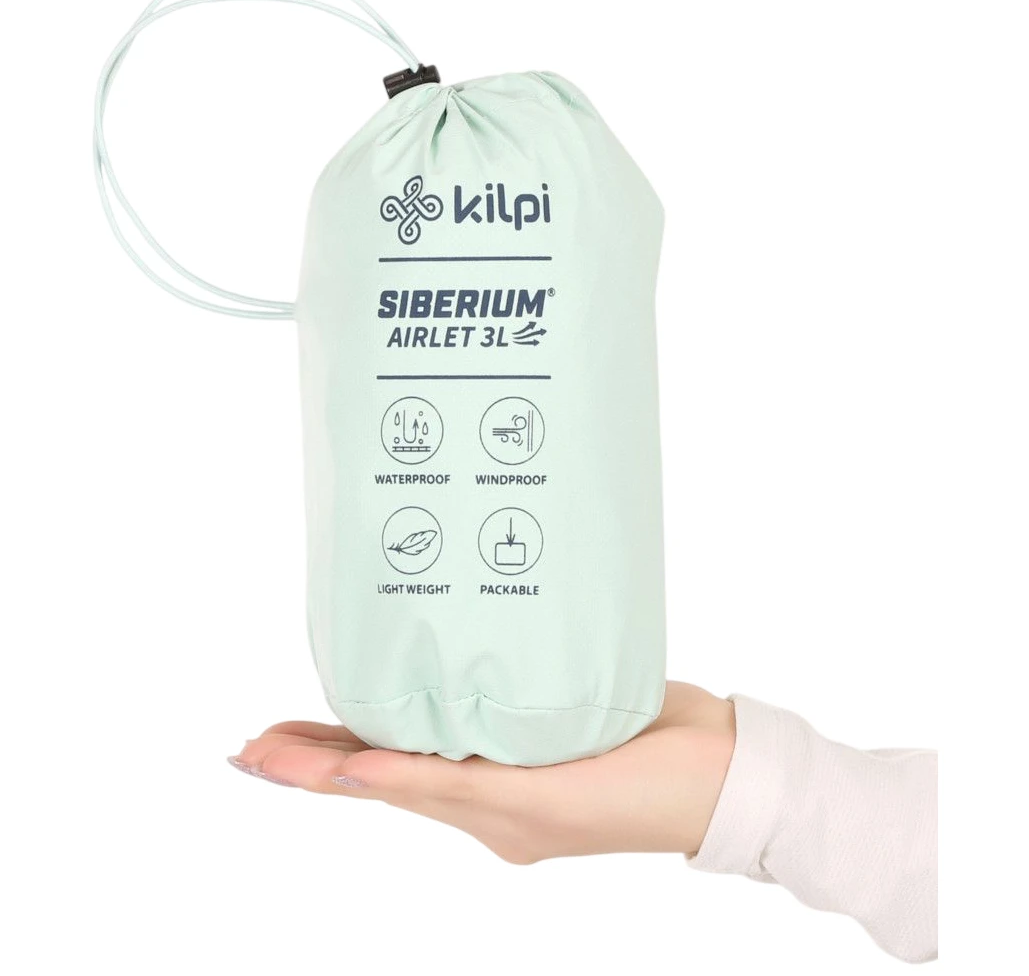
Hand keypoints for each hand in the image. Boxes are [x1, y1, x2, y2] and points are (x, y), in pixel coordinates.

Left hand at [230, 681, 735, 862]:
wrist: (717, 767)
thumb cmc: (639, 794)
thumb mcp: (538, 801)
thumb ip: (451, 786)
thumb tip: (359, 776)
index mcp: (484, 810)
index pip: (380, 786)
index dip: (315, 769)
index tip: (259, 755)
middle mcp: (489, 784)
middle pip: (387, 766)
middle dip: (318, 754)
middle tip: (255, 741)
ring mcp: (514, 752)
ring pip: (419, 740)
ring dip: (359, 730)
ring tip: (301, 723)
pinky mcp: (542, 716)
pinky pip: (470, 709)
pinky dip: (425, 701)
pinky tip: (411, 680)